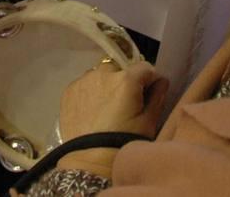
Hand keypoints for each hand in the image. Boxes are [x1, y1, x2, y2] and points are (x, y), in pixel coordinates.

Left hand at [55, 61, 168, 176]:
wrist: (90, 160)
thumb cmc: (125, 140)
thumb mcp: (148, 122)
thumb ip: (157, 96)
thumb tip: (161, 80)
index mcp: (126, 79)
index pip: (145, 68)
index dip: (149, 80)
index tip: (148, 95)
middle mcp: (103, 73)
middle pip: (119, 69)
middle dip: (124, 81)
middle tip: (124, 103)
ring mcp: (83, 80)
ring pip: (99, 75)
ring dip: (105, 85)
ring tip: (105, 108)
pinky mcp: (68, 90)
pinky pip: (84, 85)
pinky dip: (89, 93)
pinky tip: (91, 112)